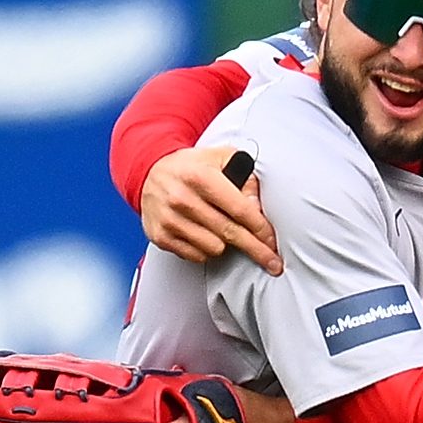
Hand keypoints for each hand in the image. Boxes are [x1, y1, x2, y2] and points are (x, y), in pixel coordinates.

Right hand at [141, 145, 281, 272]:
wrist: (149, 172)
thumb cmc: (192, 167)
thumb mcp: (221, 158)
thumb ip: (245, 178)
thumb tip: (257, 208)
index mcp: (200, 177)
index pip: (239, 209)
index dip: (261, 229)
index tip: (273, 242)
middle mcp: (182, 199)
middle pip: (230, 233)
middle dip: (256, 250)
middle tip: (273, 263)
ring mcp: (169, 220)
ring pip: (215, 248)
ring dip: (225, 244)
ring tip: (221, 229)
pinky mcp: (160, 236)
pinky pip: (196, 256)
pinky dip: (206, 249)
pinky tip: (204, 234)